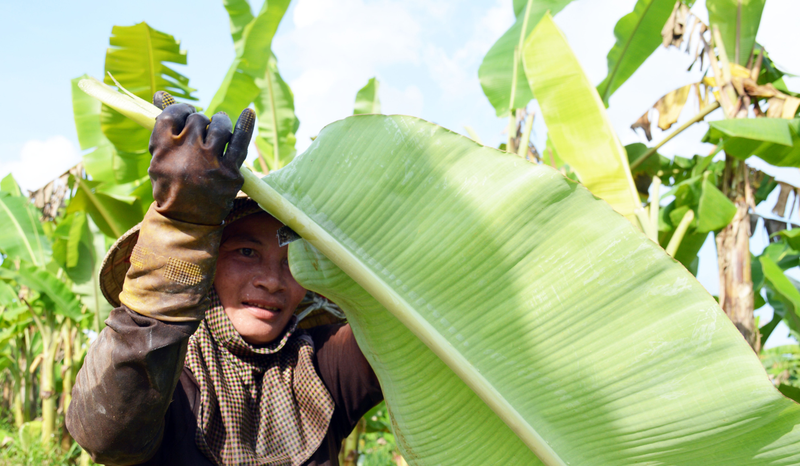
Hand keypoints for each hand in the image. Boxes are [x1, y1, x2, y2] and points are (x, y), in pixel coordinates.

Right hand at [148, 91, 254, 224]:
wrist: (187, 222)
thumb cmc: (172, 187)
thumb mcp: (158, 158)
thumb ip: (161, 128)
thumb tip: (159, 93)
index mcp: (163, 148)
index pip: (171, 114)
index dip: (180, 109)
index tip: (185, 113)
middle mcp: (186, 151)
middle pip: (198, 119)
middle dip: (200, 122)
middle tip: (201, 132)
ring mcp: (209, 161)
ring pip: (219, 125)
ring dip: (220, 122)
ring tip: (219, 127)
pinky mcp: (230, 171)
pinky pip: (241, 142)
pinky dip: (246, 125)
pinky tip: (249, 113)